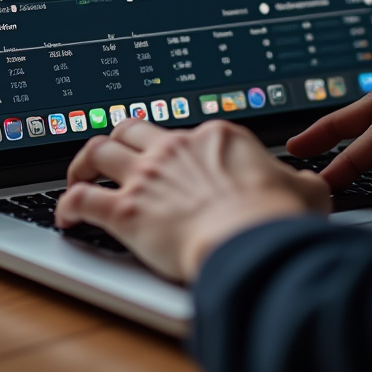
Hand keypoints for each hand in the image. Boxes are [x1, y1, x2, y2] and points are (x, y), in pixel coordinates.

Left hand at [54, 119, 329, 282]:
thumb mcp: (305, 191)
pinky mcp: (126, 212)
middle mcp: (173, 149)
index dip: (172, 148)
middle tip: (112, 155)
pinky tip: (66, 217)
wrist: (254, 241)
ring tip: (78, 175)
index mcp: (213, 139)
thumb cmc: (277, 218)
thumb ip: (297, 182)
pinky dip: (68, 205)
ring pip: (99, 151)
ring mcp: (146, 178)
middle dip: (117, 139)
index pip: (182, 133)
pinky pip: (83, 200)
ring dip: (83, 162)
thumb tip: (305, 185)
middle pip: (130, 130)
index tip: (169, 162)